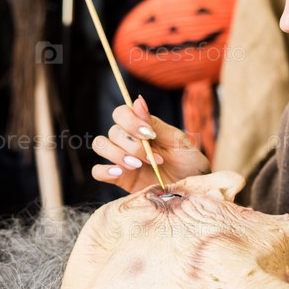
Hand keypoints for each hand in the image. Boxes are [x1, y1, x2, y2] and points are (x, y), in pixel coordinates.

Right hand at [91, 95, 210, 192]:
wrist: (192, 187)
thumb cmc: (187, 161)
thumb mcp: (176, 140)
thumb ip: (155, 123)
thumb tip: (138, 100)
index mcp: (141, 127)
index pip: (121, 113)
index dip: (130, 121)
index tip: (150, 134)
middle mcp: (128, 140)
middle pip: (113, 131)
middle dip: (133, 145)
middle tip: (155, 159)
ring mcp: (121, 158)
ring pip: (101, 145)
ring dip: (118, 154)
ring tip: (138, 166)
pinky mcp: (119, 178)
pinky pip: (97, 171)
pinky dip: (105, 170)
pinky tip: (121, 173)